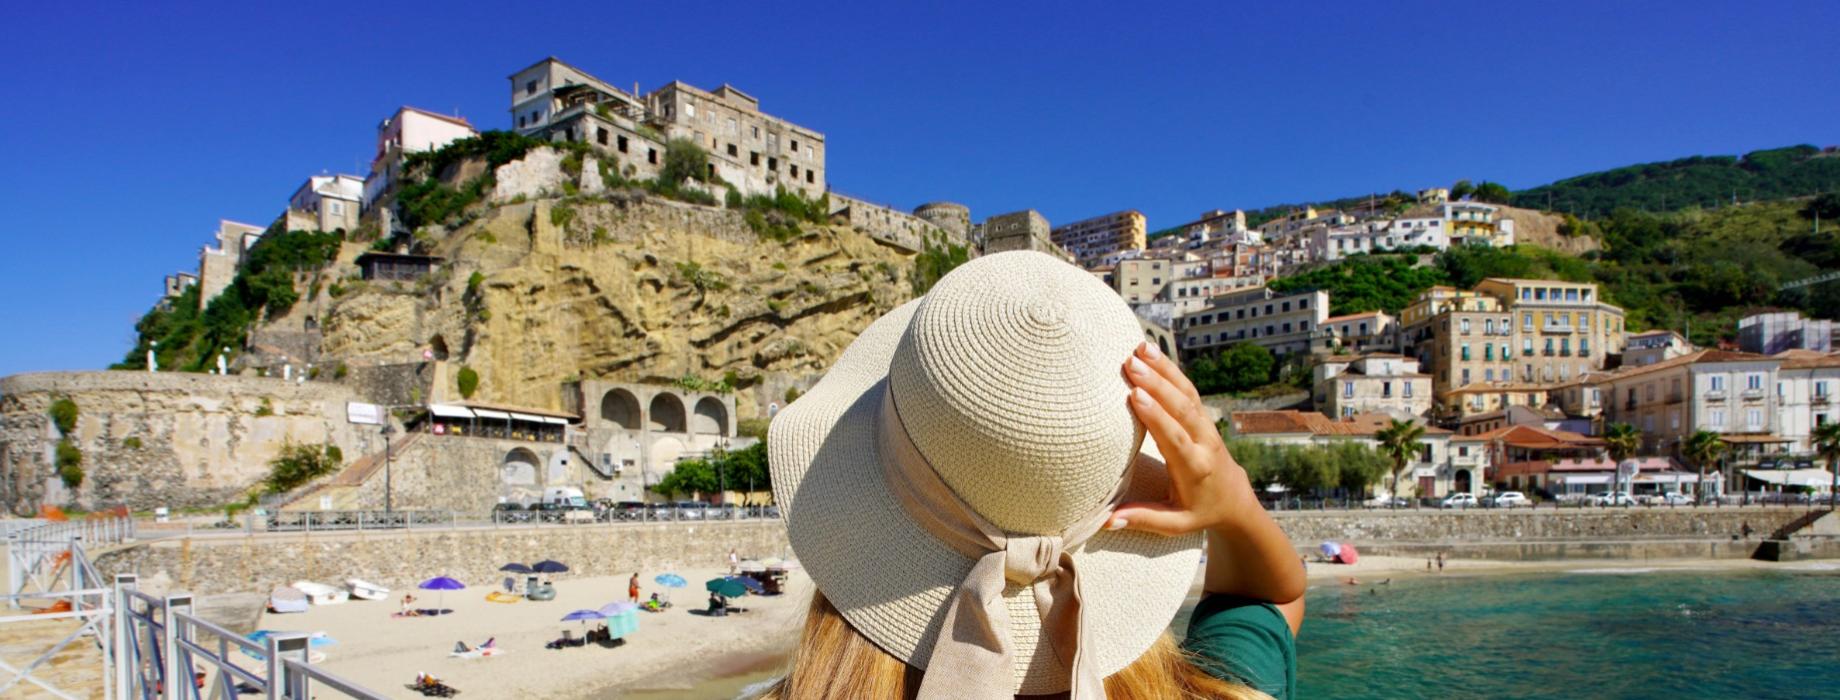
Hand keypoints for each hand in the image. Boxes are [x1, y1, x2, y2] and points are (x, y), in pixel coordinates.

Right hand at [1110, 341, 1254, 534]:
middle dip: (1157, 384)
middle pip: (1182, 409)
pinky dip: (1170, 369)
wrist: (1235, 499)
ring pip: (1187, 392)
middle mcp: (1204, 443)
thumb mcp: (1176, 524)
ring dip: (1164, 369)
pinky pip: (1188, 389)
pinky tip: (1150, 352)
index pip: (1175, 438)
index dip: (1156, 416)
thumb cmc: (1200, 512)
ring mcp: (1206, 427)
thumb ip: (1144, 520)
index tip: (1135, 395)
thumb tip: (1108, 522)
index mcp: (1196, 469)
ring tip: (1140, 348)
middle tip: (1131, 364)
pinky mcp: (1203, 417)